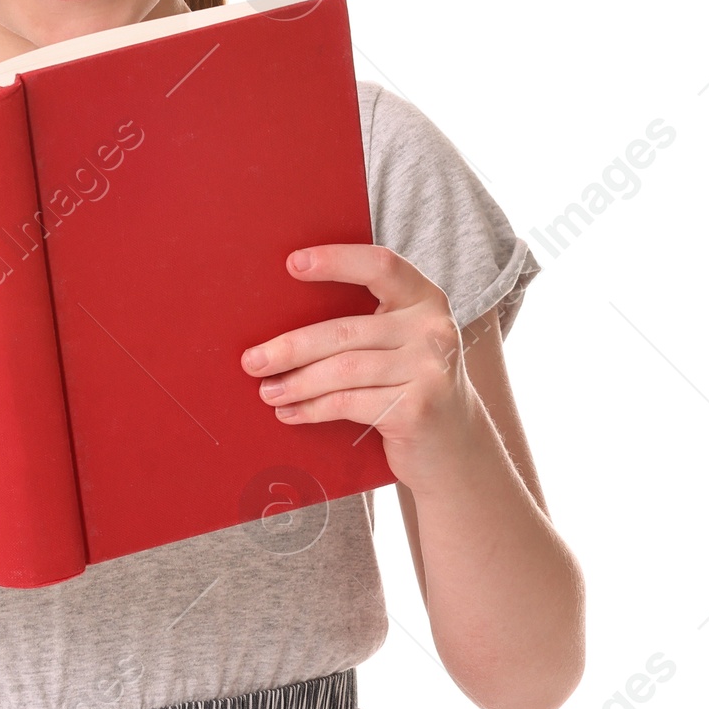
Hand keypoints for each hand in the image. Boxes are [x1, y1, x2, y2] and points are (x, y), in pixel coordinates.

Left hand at [239, 243, 479, 492]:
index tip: (292, 264)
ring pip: (342, 370)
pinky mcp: (417, 408)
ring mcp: (429, 369)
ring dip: (296, 383)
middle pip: (345, 331)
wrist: (455, 447)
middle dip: (291, 347)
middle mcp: (433, 329)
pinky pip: (349, 402)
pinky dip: (312, 409)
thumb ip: (365, 322)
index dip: (336, 261)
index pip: (380, 266)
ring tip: (267, 391)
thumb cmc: (409, 385)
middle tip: (252, 361)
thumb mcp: (400, 343)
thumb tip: (280, 315)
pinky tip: (290, 413)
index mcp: (425, 299)